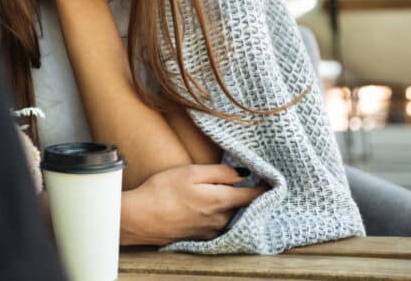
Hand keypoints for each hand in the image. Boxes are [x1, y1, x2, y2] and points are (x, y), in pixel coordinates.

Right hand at [120, 164, 267, 245]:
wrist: (139, 219)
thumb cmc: (161, 191)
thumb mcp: (190, 172)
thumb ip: (219, 173)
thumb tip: (243, 174)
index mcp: (220, 201)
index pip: (254, 195)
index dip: (264, 186)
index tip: (271, 178)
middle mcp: (221, 220)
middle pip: (243, 206)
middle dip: (248, 194)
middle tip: (251, 180)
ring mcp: (211, 231)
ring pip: (231, 215)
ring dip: (233, 205)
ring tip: (229, 191)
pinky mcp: (201, 237)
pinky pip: (219, 224)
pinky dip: (221, 215)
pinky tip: (210, 206)